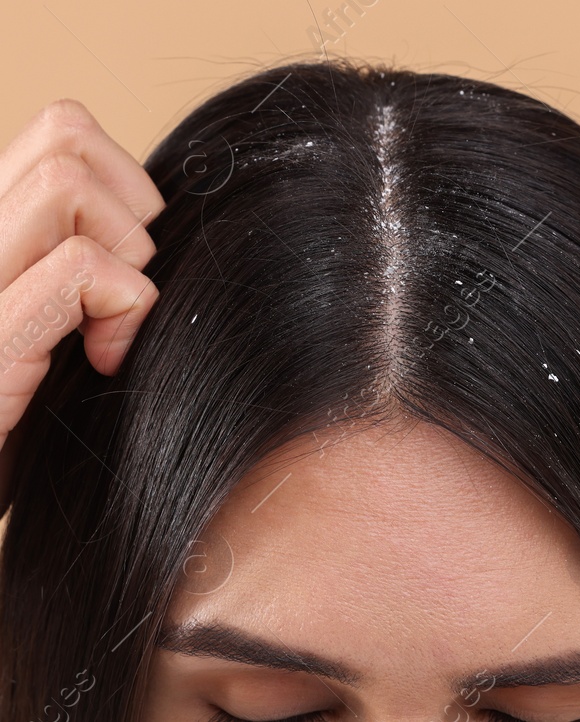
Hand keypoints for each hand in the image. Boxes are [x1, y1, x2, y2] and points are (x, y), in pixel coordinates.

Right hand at [0, 99, 164, 511]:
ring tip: (109, 329)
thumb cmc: (30, 439)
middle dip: (131, 206)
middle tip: (127, 296)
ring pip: (67, 182)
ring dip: (125, 255)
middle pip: (66, 134)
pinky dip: (120, 308)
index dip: (121, 184)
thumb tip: (161, 232)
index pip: (59, 133)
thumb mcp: (61, 340)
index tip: (128, 266)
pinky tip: (106, 362)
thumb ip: (88, 279)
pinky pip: (75, 270)